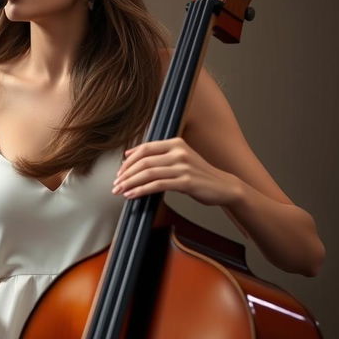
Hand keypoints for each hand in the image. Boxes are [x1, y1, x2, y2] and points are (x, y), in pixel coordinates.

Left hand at [112, 137, 241, 205]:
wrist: (223, 186)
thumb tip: (130, 154)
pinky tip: (132, 195)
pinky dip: (141, 190)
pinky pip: (157, 185)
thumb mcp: (180, 158)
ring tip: (120, 190)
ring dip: (130, 183)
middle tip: (115, 184)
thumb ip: (158, 155)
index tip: (118, 172)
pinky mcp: (186, 182)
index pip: (145, 149)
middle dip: (126, 174)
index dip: (128, 161)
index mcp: (175, 143)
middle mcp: (179, 152)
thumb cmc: (198, 174)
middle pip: (143, 161)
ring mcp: (183, 166)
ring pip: (148, 173)